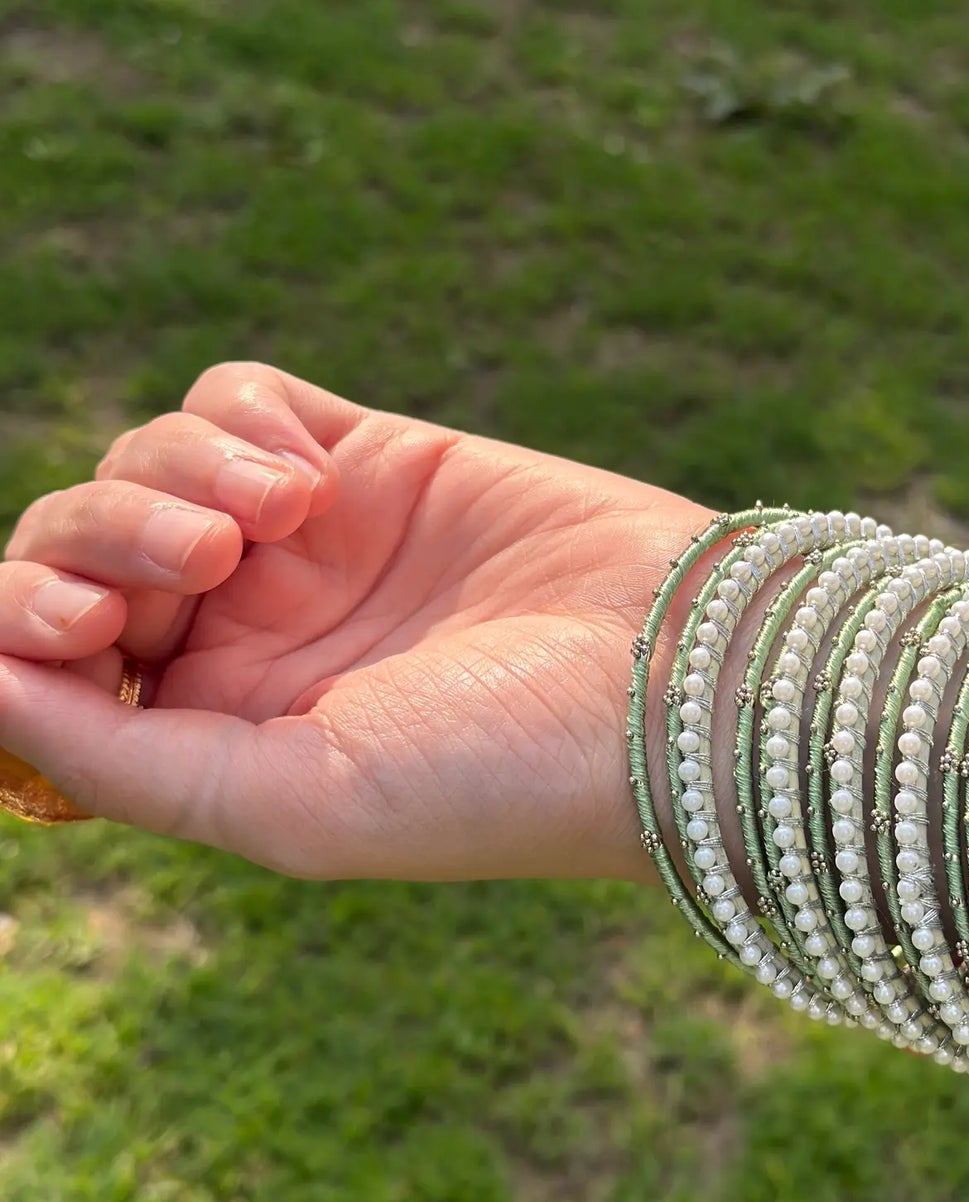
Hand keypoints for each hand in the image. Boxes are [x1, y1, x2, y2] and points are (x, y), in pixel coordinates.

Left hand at [0, 363, 708, 881]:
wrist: (670, 680)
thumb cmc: (495, 772)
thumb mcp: (289, 803)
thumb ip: (119, 757)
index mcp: (215, 741)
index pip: (44, 666)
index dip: (20, 628)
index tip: (81, 632)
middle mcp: (246, 639)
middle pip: (78, 548)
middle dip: (99, 542)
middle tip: (199, 568)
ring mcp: (305, 543)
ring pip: (147, 460)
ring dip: (175, 474)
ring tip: (281, 516)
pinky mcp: (369, 455)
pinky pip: (236, 397)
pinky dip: (235, 418)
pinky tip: (303, 474)